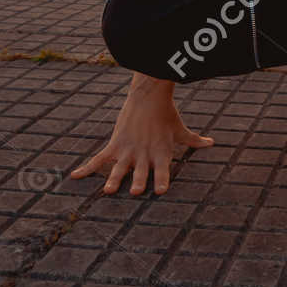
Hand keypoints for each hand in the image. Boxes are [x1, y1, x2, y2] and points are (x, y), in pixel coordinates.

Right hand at [70, 74, 211, 194]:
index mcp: (161, 152)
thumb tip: (211, 143)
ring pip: (119, 168)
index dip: (162, 180)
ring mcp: (128, 149)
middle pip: (140, 171)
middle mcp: (144, 153)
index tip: (161, 190)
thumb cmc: (166, 114)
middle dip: (137, 181)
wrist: (149, 94)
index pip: (163, 171)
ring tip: (108, 190)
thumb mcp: (180, 129)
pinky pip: (98, 158)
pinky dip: (86, 168)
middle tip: (135, 191)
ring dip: (114, 179)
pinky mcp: (115, 143)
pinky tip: (75, 177)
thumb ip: (193, 140)